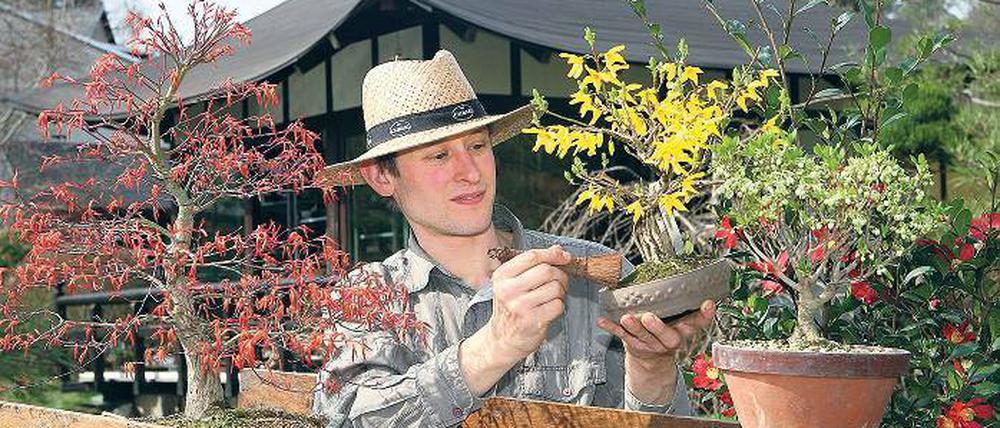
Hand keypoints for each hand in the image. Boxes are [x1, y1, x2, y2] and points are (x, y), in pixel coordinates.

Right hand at [487, 245, 571, 361]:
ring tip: (553, 297)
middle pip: (546, 270)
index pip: (531, 256)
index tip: (564, 257)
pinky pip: (558, 305)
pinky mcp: (532, 320)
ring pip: (555, 287)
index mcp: (502, 276)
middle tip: (559, 281)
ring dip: (561, 291)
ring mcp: (520, 306)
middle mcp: (508, 290)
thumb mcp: (512, 283)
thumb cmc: (510, 309)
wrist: (502, 340)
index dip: (552, 254)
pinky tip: (550, 308)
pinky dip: (559, 305)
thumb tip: (557, 249)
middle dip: (560, 274)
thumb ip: (533, 265)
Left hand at [597, 300, 715, 403]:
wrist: (651, 362)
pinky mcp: (633, 345)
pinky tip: (602, 321)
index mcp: (682, 331)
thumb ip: (683, 307)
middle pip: (667, 336)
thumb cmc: (665, 332)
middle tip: (649, 317)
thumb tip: (690, 280)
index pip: (696, 324)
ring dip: (633, 327)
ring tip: (626, 318)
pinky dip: (611, 328)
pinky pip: (621, 337)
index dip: (704, 316)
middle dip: (658, 327)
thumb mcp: (678, 323)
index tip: (709, 304)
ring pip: (642, 337)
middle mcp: (668, 340)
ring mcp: (650, 345)